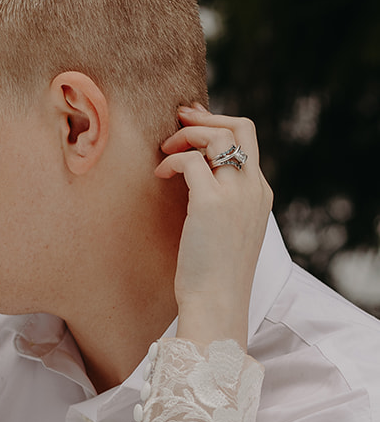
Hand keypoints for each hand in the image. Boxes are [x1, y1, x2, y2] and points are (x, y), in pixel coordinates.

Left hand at [157, 106, 272, 348]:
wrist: (217, 303)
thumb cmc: (215, 276)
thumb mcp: (228, 233)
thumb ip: (223, 205)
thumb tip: (196, 183)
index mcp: (260, 195)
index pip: (248, 141)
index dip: (219, 125)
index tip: (194, 124)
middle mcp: (253, 189)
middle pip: (241, 127)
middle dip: (207, 118)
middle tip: (178, 118)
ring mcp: (236, 194)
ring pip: (218, 137)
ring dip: (186, 136)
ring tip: (165, 150)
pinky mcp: (211, 203)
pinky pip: (192, 161)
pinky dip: (173, 160)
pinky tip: (160, 174)